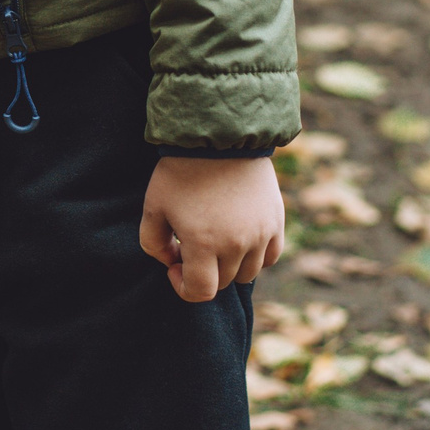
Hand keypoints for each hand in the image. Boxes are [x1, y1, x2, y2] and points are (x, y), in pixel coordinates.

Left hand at [139, 155, 283, 302]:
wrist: (219, 137)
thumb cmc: (181, 172)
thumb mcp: (153, 206)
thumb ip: (153, 243)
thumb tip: (171, 262)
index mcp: (204, 243)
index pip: (200, 292)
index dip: (183, 287)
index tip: (174, 266)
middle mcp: (237, 244)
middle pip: (222, 282)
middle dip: (203, 271)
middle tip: (190, 245)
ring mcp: (261, 234)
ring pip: (248, 273)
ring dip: (229, 265)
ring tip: (215, 239)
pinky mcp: (276, 221)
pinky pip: (270, 256)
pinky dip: (255, 255)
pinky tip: (239, 237)